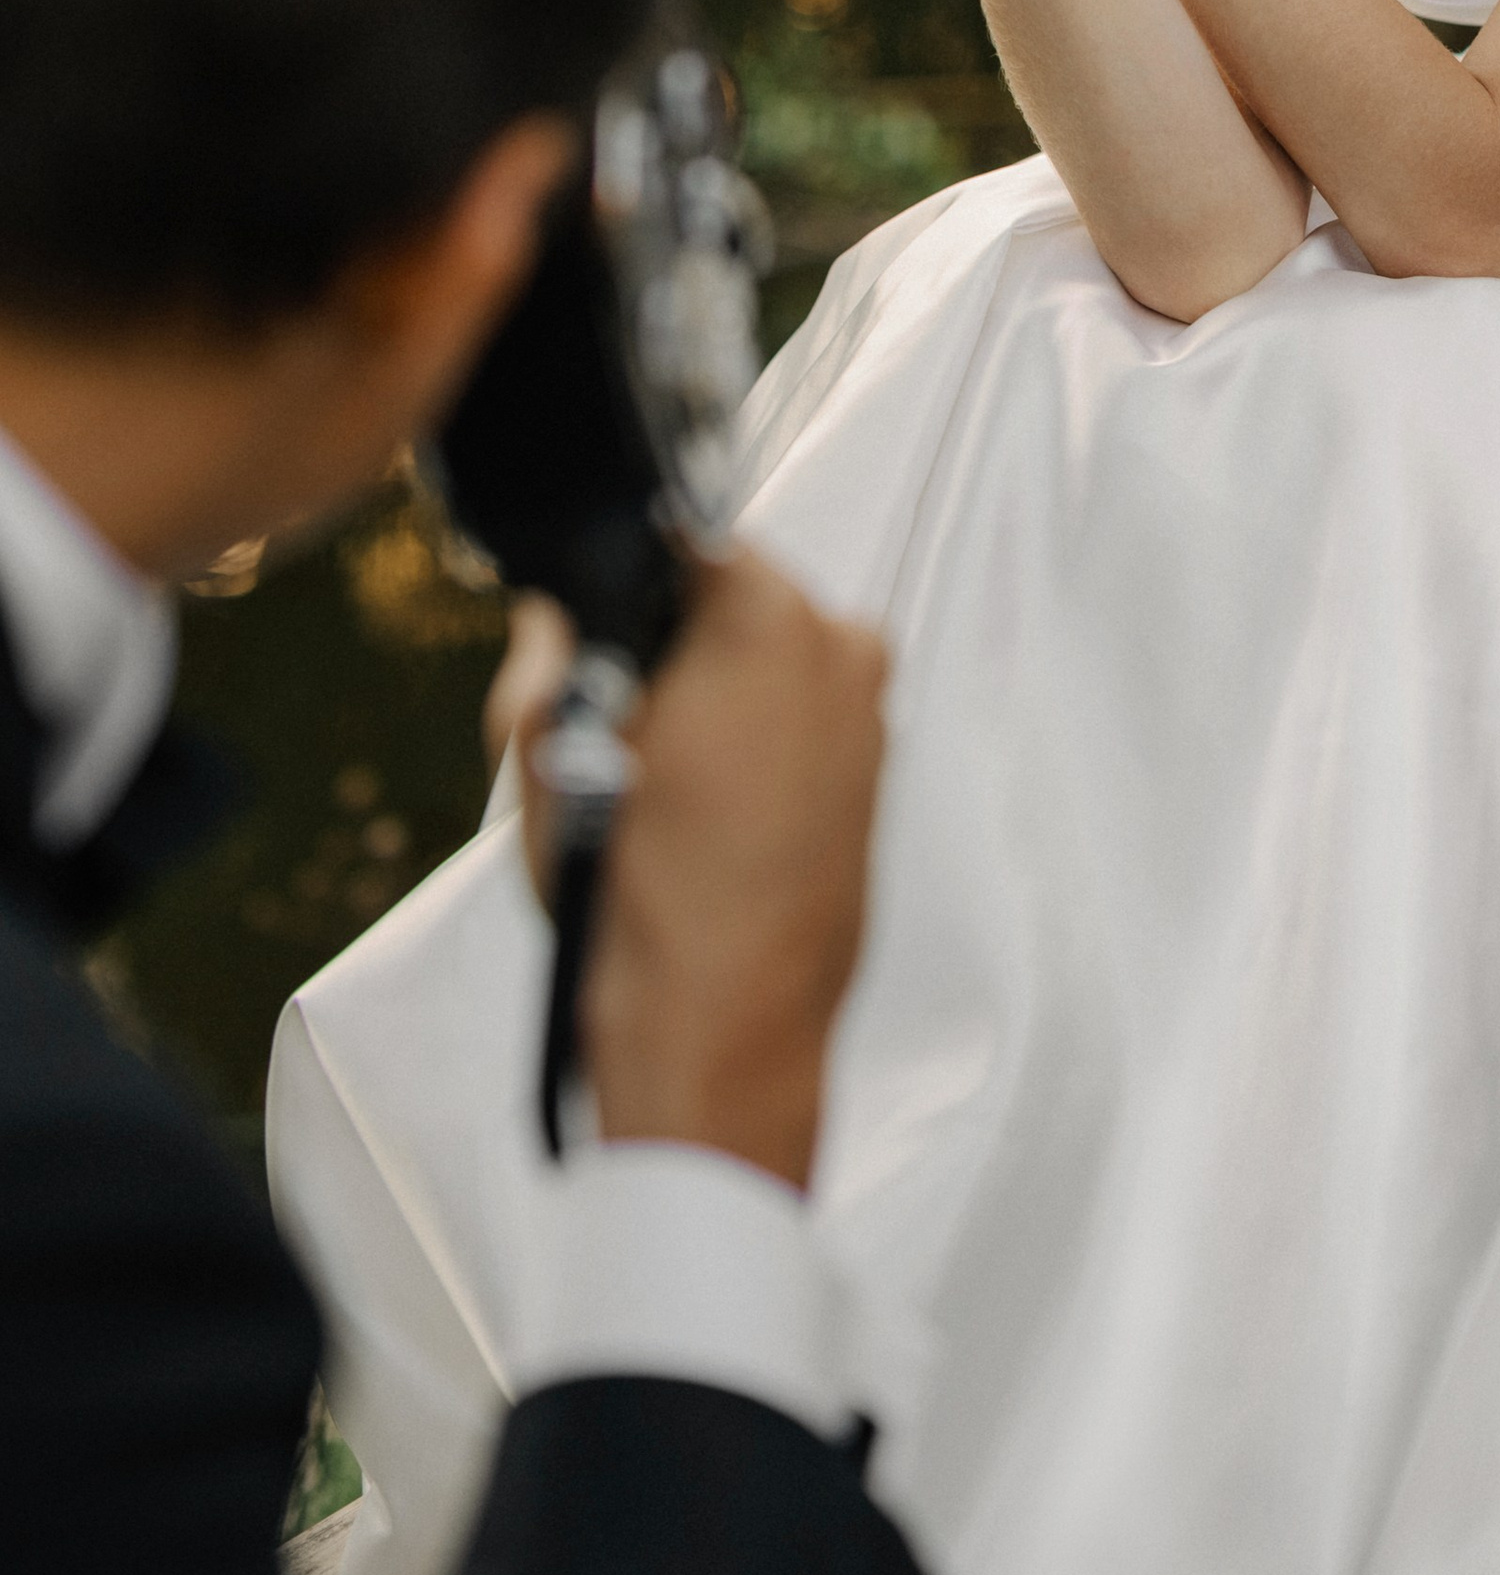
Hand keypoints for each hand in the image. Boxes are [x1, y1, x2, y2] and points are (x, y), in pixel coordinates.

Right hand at [513, 549, 888, 1190]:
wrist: (719, 1035)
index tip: (599, 630)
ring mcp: (872, 720)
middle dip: (679, 645)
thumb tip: (554, 615)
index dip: (632, 582)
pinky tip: (702, 819)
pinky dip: (758, 752)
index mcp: (770, 618)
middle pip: (741, 603)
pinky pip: (805, 729)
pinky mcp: (877, 784)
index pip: (692, 539)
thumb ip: (546, 655)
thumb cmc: (639, 906)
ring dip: (719, 701)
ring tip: (656, 786)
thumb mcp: (546, 758)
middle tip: (619, 722)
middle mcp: (843, 653)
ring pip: (775, 669)